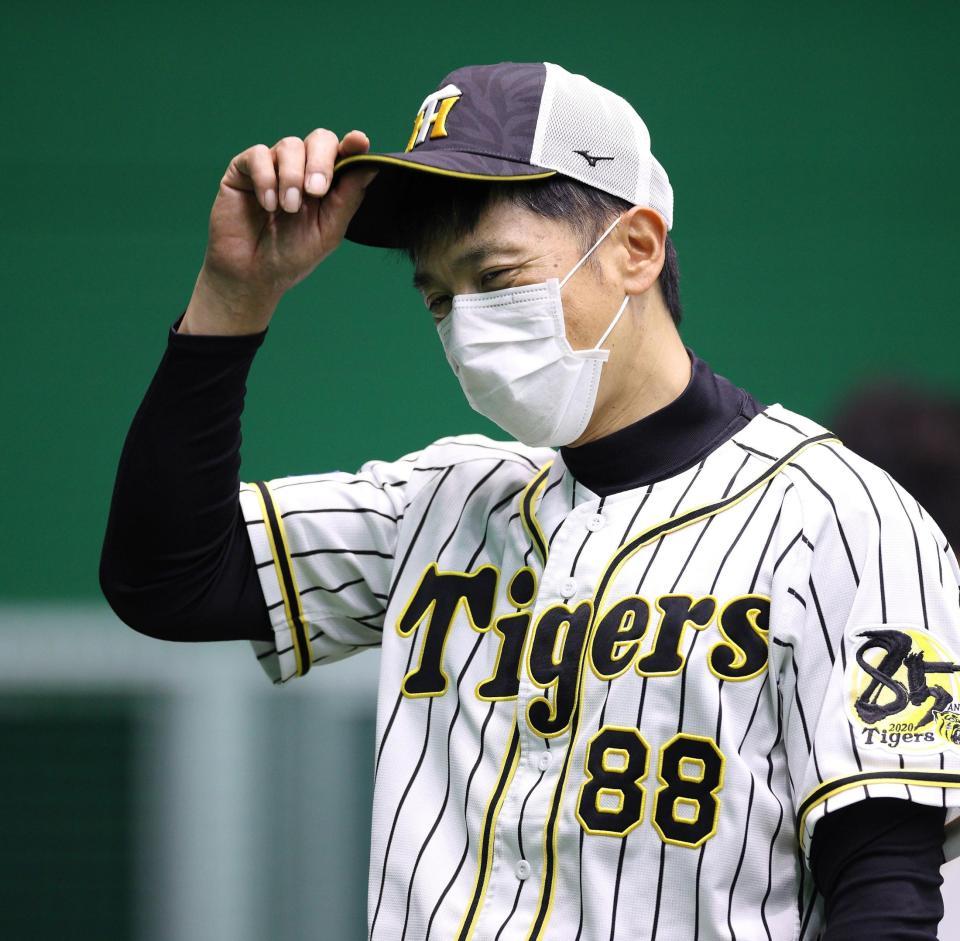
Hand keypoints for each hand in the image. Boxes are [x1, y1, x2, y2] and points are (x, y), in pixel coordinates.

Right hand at [182, 129, 376, 333]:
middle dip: (321, 162)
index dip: (352, 144)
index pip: (342, 153)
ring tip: (288, 208)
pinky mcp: (243, 170)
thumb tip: (372, 165)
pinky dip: (266, 178)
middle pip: (318, 139)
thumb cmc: (292, 255)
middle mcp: (301, 169)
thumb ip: (348, 198)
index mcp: (326, 183)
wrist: (253, 275)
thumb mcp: (329, 230)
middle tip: (316, 192)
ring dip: (292, 177)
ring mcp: (273, 166)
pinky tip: (268, 205)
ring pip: (290, 145)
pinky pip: (258, 155)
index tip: (358, 142)